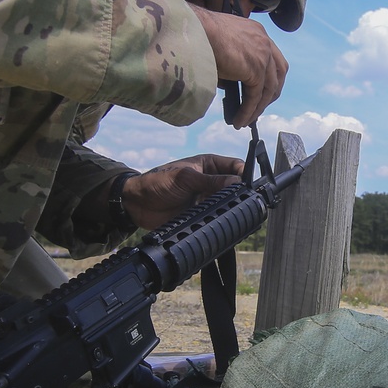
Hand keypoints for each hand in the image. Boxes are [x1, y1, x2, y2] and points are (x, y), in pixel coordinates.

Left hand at [123, 154, 243, 229]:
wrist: (138, 204)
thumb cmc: (158, 182)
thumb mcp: (185, 177)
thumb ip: (211, 181)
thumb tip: (236, 182)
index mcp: (210, 165)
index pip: (235, 166)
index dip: (244, 173)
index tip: (248, 185)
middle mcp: (212, 181)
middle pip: (235, 186)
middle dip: (240, 193)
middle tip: (244, 201)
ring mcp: (207, 199)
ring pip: (228, 203)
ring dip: (230, 207)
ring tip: (234, 212)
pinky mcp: (202, 215)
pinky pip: (217, 217)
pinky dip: (221, 220)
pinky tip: (225, 223)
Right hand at [193, 7, 287, 127]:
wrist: (195, 30)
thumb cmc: (200, 34)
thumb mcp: (222, 47)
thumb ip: (232, 64)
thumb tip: (230, 85)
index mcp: (257, 32)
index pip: (272, 57)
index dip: (270, 76)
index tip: (262, 90)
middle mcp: (264, 41)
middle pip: (279, 72)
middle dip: (271, 92)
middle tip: (260, 106)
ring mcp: (263, 55)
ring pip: (268, 88)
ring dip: (258, 107)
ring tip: (247, 120)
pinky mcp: (255, 69)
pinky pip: (255, 96)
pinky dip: (249, 110)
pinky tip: (240, 120)